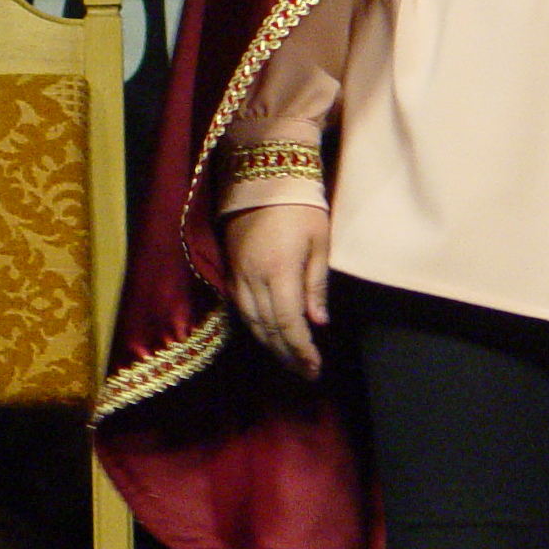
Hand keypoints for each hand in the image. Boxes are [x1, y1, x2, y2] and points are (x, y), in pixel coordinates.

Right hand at [225, 203, 330, 379]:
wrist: (263, 175)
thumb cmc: (301, 207)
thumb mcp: (319, 243)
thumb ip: (315, 284)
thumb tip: (318, 321)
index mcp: (279, 272)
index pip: (288, 323)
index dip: (301, 349)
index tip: (315, 367)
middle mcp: (253, 277)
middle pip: (267, 327)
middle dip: (286, 353)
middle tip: (305, 372)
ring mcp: (238, 272)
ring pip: (250, 320)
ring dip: (269, 344)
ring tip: (288, 359)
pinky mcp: (230, 266)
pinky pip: (240, 306)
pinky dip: (254, 325)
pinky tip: (267, 334)